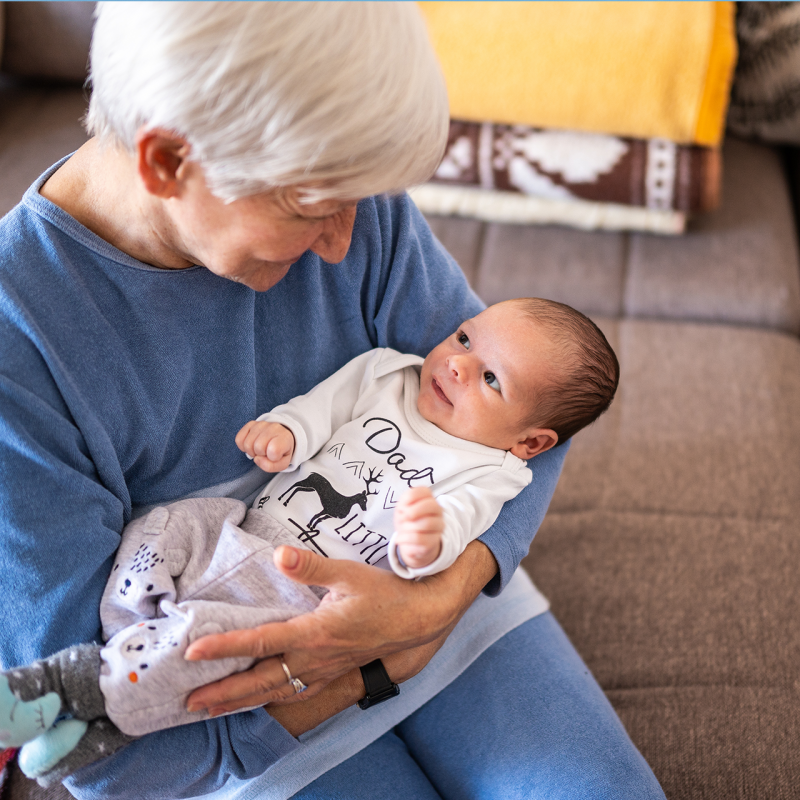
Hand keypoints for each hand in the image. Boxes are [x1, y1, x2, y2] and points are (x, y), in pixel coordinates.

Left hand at [183, 540, 497, 728]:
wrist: (418, 618)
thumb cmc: (384, 593)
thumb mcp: (349, 573)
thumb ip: (310, 567)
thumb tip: (279, 554)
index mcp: (315, 632)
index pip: (260, 642)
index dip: (225, 648)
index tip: (193, 652)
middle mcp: (315, 658)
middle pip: (260, 681)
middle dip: (223, 693)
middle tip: (188, 703)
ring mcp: (325, 670)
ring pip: (276, 692)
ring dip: (241, 702)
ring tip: (211, 710)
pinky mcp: (334, 673)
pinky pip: (296, 693)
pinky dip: (270, 700)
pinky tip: (258, 702)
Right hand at [235, 420, 294, 471]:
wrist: (280, 437)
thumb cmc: (280, 452)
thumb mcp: (282, 463)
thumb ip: (271, 466)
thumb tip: (257, 459)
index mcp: (285, 437)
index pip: (274, 450)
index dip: (271, 458)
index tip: (274, 456)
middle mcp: (273, 427)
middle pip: (258, 447)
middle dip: (260, 454)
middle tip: (265, 453)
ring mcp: (261, 424)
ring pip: (247, 443)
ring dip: (251, 451)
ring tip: (259, 449)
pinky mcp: (250, 424)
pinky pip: (239, 439)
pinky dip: (242, 446)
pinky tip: (251, 445)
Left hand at [393, 487, 443, 568]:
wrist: (410, 542)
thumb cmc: (407, 521)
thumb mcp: (402, 508)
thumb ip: (404, 503)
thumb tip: (407, 510)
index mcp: (429, 498)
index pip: (425, 491)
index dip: (409, 497)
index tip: (402, 506)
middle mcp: (438, 511)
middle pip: (432, 505)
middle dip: (413, 511)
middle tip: (403, 517)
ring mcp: (438, 526)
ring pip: (426, 523)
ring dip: (408, 526)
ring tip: (402, 529)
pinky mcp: (434, 541)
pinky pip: (419, 538)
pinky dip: (405, 538)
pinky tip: (401, 538)